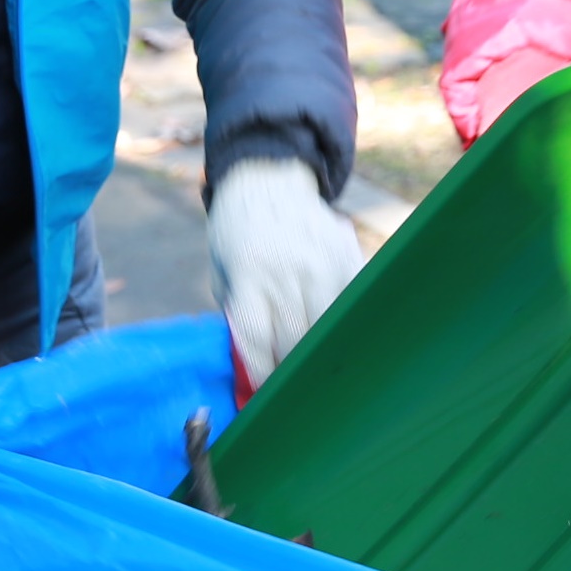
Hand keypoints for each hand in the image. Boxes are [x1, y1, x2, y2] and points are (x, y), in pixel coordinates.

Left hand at [206, 156, 364, 381]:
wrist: (266, 178)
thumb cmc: (236, 233)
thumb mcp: (221, 272)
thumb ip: (237, 315)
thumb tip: (255, 365)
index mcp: (248, 274)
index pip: (258, 341)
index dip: (264, 374)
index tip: (265, 392)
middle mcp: (287, 269)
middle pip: (296, 339)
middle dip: (291, 370)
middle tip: (290, 389)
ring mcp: (321, 261)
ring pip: (327, 326)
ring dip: (319, 351)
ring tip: (314, 369)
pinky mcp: (345, 255)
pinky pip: (349, 302)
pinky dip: (342, 324)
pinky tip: (335, 335)